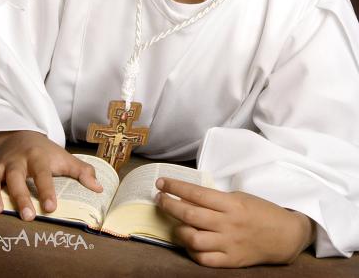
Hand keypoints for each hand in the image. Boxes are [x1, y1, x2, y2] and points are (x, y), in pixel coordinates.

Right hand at [0, 131, 102, 221]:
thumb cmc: (47, 153)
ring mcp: (1, 164)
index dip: (47, 190)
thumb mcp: (65, 158)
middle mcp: (18, 160)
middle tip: (27, 216)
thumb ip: (82, 172)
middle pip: (16, 175)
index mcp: (38, 157)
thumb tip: (99, 189)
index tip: (51, 207)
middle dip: (20, 195)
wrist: (23, 136)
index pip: (43, 173)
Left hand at [155, 178, 315, 267]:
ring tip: (174, 223)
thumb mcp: (239, 197)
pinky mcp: (231, 261)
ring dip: (178, 230)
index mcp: (230, 203)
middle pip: (190, 214)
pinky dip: (191, 251)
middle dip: (169, 205)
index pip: (196, 193)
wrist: (284, 235)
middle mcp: (228, 223)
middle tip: (159, 198)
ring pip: (193, 239)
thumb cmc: (261, 211)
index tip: (161, 182)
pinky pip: (204, 259)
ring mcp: (229, 244)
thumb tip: (188, 197)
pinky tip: (188, 243)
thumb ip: (216, 199)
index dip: (175, 187)